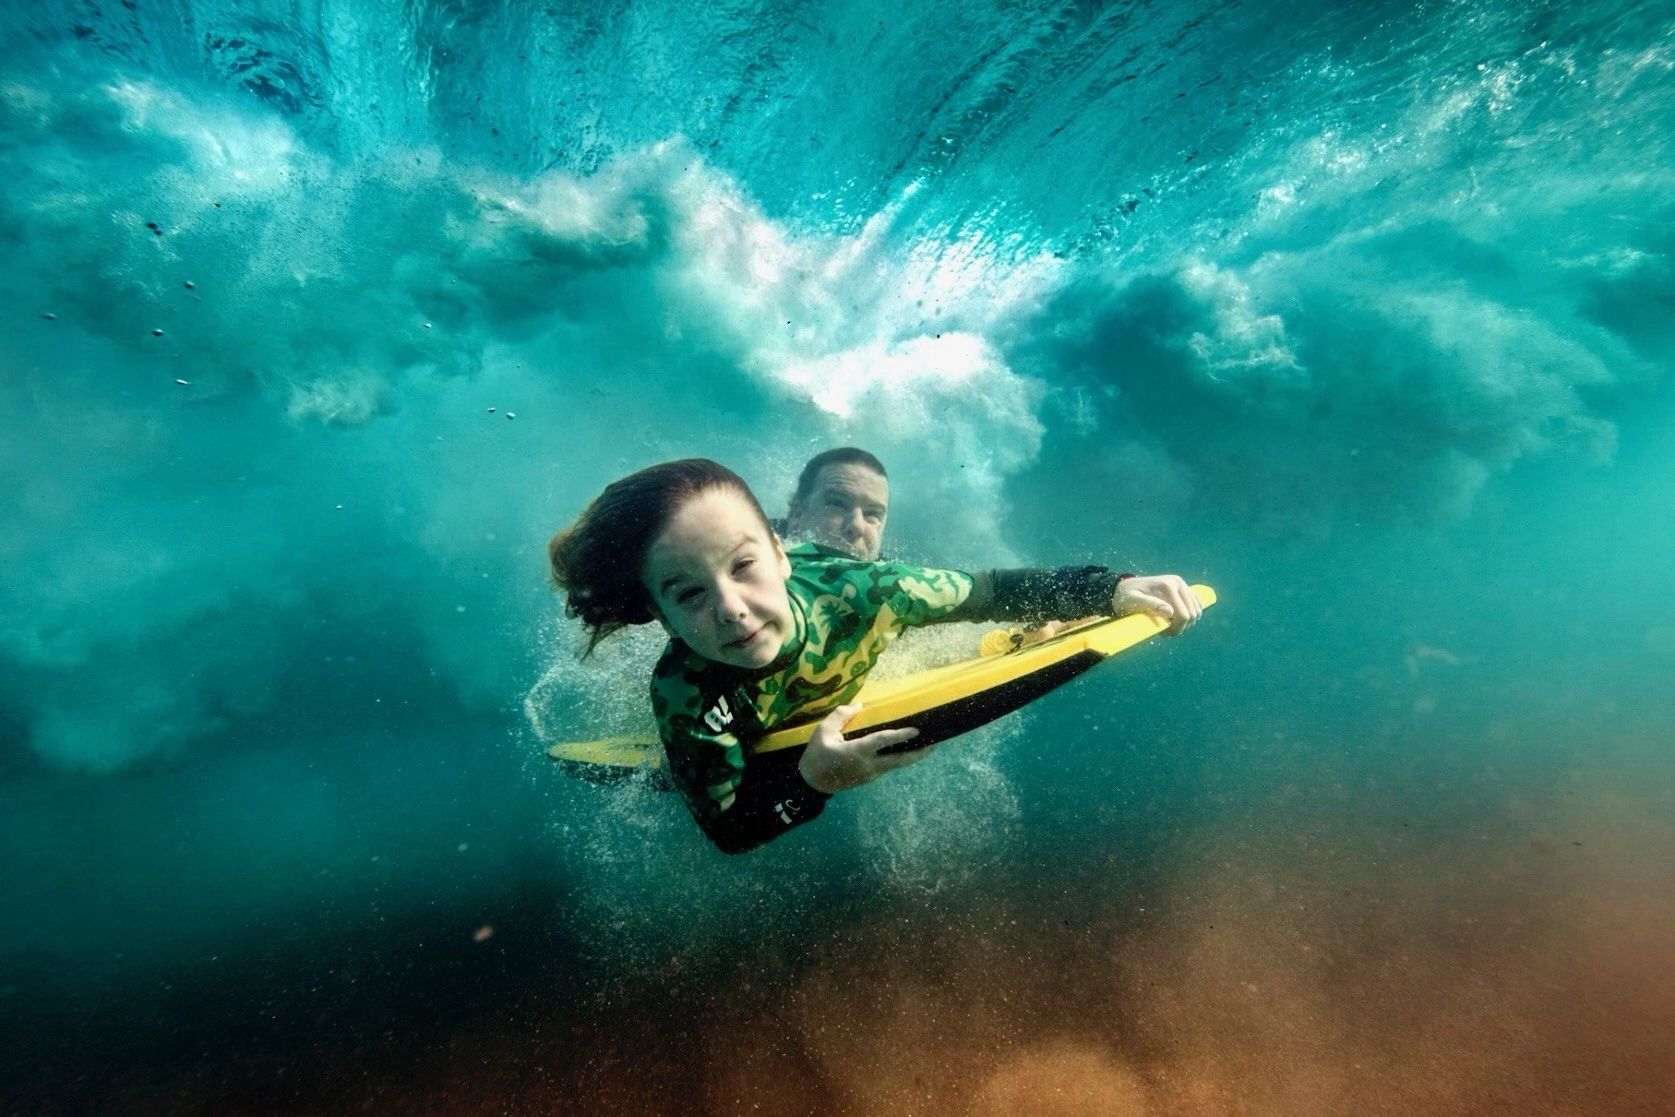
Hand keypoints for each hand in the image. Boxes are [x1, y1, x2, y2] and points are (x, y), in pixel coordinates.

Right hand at [797, 702, 930, 792]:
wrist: (812, 783)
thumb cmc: (817, 755)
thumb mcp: (822, 731)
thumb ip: (840, 716)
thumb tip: (859, 705)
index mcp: (857, 752)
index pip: (883, 741)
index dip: (901, 735)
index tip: (917, 730)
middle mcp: (869, 765)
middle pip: (900, 761)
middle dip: (919, 753)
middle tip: (935, 744)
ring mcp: (871, 774)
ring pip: (896, 765)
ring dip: (911, 756)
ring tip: (926, 745)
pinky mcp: (869, 777)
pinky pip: (888, 766)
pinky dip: (899, 758)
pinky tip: (904, 750)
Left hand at [1112, 574, 1201, 635]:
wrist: (1124, 588)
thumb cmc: (1125, 597)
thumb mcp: (1133, 602)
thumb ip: (1150, 605)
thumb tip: (1170, 612)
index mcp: (1168, 586)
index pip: (1184, 615)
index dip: (1176, 629)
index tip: (1163, 634)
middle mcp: (1178, 582)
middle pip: (1193, 614)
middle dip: (1181, 627)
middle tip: (1165, 631)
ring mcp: (1182, 584)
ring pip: (1197, 611)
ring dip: (1185, 622)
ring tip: (1168, 624)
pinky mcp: (1183, 588)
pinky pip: (1196, 604)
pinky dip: (1189, 615)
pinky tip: (1175, 618)